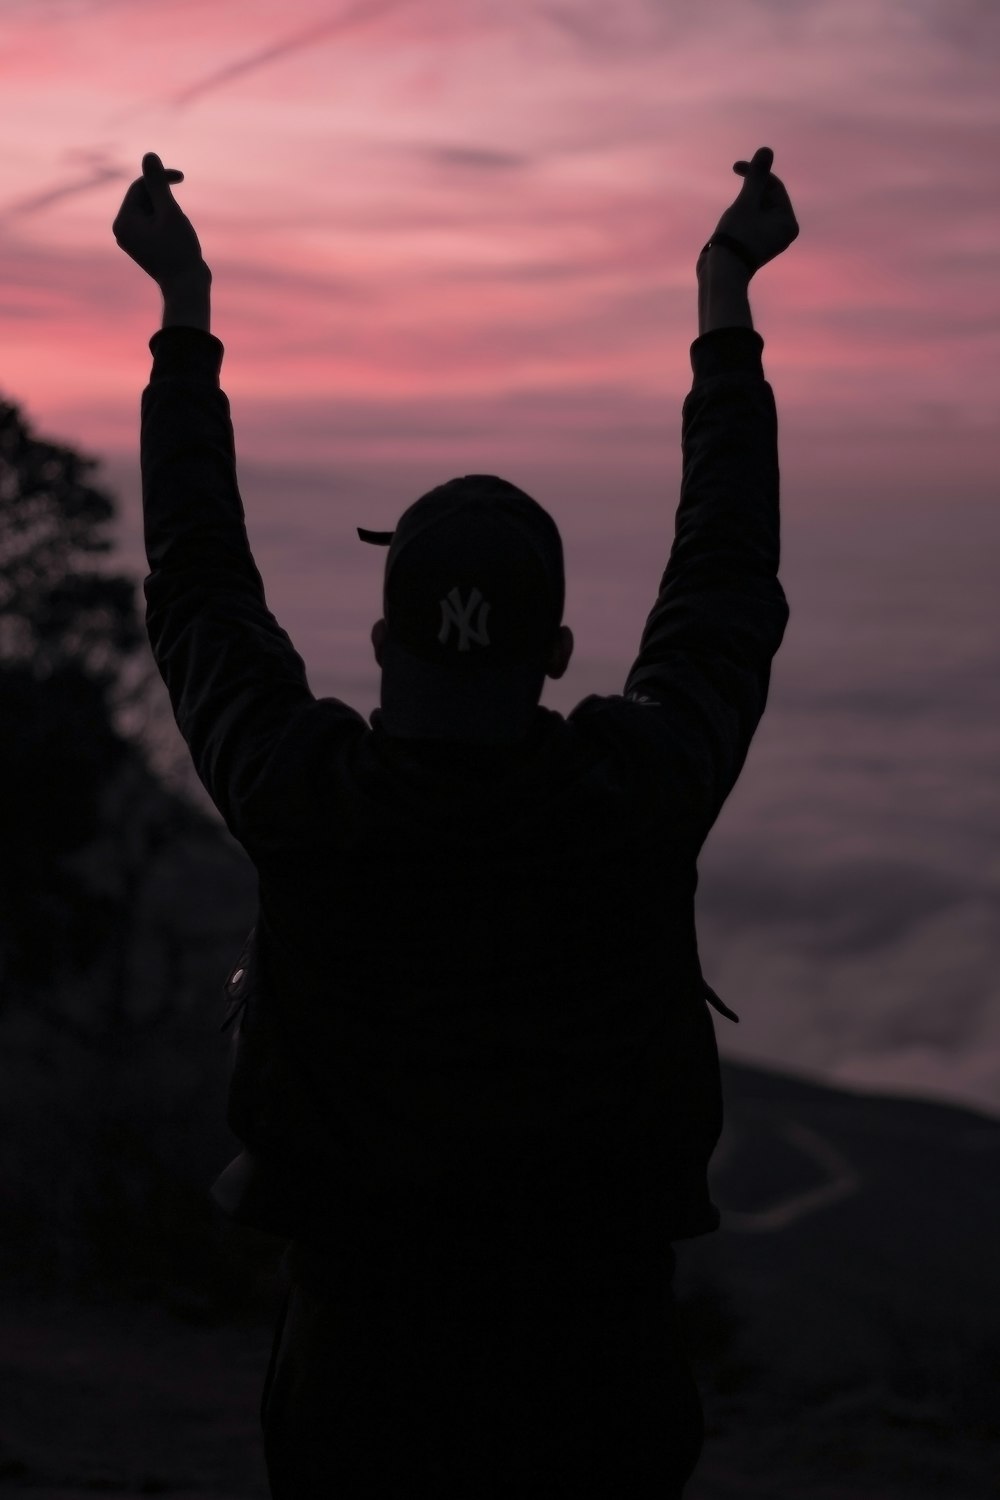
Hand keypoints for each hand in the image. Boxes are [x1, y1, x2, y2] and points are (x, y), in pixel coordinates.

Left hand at [112, 153, 208, 287]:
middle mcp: (123, 230)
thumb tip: (149, 155)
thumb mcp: (170, 212)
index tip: (181, 176)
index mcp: (123, 222)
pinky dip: (170, 224)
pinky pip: (156, 223)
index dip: (160, 178)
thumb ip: (158, 183)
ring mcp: (133, 240)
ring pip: (153, 210)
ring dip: (170, 214)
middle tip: (180, 223)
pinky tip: (179, 241)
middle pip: (145, 199)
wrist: (188, 288)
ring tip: (180, 236)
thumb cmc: (179, 251)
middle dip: (167, 202)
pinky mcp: (145, 245)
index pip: (139, 186)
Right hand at [707, 146, 798, 273]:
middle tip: (733, 209)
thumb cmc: (735, 238)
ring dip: (741, 208)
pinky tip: (728, 230)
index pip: (774, 186)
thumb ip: (756, 177)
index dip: (755, 173)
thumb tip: (766, 150)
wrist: (721, 275)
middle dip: (747, 196)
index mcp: (788, 222)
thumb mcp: (746, 203)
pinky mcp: (756, 245)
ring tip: (730, 224)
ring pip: (756, 210)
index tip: (736, 166)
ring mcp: (769, 240)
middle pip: (766, 198)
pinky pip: (750, 222)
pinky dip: (739, 219)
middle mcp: (783, 232)